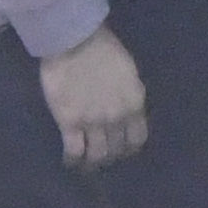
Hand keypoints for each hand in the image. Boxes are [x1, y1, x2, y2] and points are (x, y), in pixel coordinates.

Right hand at [38, 24, 148, 169]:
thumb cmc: (104, 50)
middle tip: (102, 159)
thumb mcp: (130, 75)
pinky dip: (72, 160)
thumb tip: (128, 111)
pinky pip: (74, 151)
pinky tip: (70, 162)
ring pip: (96, 155)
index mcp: (135, 105)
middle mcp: (117, 119)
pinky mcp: (69, 123)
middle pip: (116, 149)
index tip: (123, 151)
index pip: (137, 139)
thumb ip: (130, 96)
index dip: (129, 149)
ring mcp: (93, 123)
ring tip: (86, 166)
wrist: (76, 42)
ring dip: (92, 163)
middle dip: (110, 157)